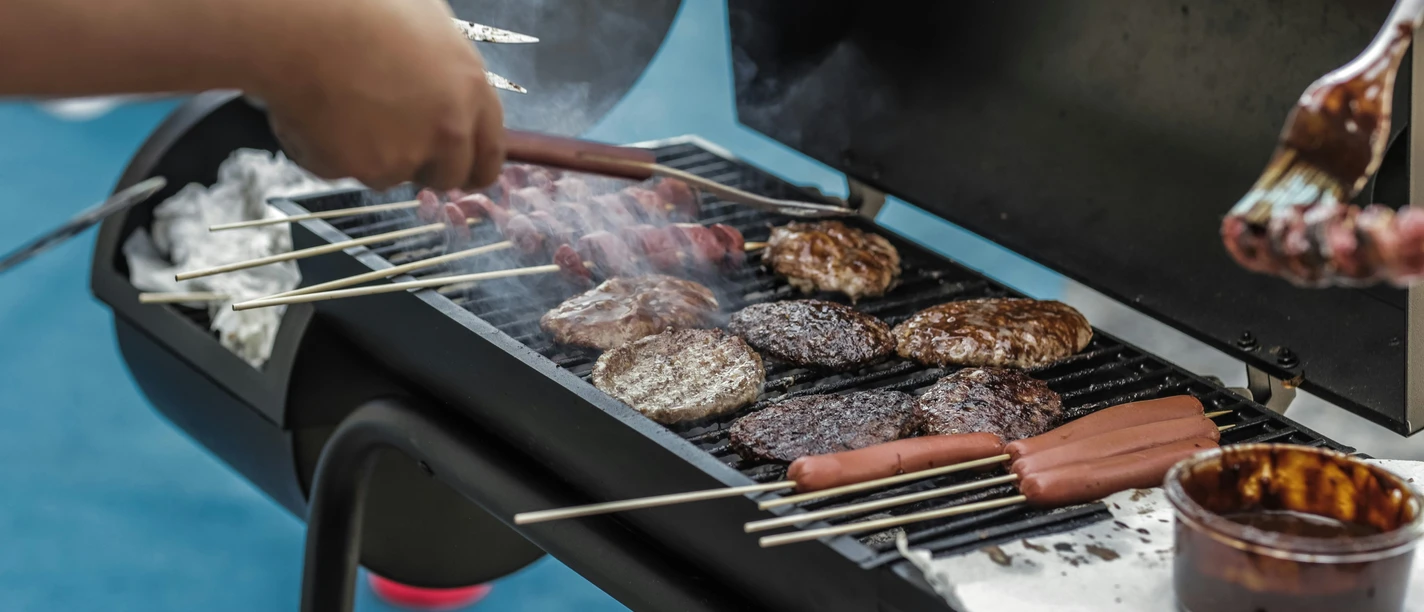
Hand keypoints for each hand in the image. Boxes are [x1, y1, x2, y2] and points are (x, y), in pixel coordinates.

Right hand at [255, 0, 505, 189]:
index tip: (463, 171)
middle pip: (446, 176)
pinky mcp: (355, 169)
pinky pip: (341, 169)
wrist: (303, 19)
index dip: (473, 166)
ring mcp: (401, 156)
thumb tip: (448, 84)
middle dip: (424, 166)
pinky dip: (327, 150)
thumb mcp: (430, 21)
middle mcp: (446, 131)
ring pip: (389, 173)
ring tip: (344, 102)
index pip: (489, 155)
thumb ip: (448, 67)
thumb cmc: (363, 6)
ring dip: (371, 153)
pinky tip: (315, 109)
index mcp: (472, 92)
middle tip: (394, 140)